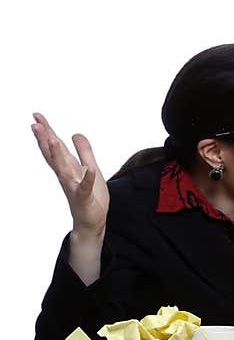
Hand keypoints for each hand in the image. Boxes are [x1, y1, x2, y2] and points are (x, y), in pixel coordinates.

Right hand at [31, 112, 108, 239]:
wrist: (91, 222)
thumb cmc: (90, 196)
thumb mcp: (90, 168)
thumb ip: (84, 152)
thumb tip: (75, 133)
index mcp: (68, 168)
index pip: (54, 147)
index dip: (46, 132)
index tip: (36, 117)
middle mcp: (66, 176)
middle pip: (54, 155)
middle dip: (45, 140)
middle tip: (35, 124)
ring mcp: (74, 187)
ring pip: (64, 169)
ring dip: (58, 155)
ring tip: (54, 140)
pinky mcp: (84, 198)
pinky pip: (85, 188)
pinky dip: (87, 179)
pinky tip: (89, 169)